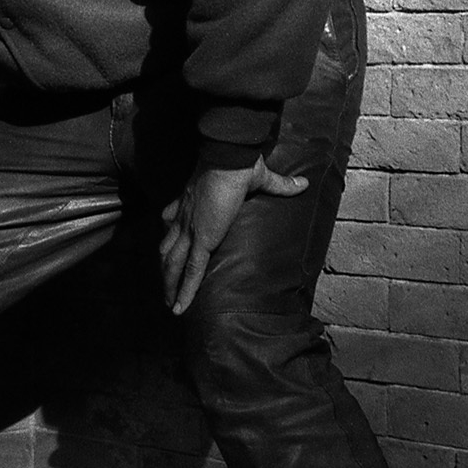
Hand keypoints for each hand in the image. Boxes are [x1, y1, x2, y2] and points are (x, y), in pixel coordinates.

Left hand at [159, 158, 307, 314]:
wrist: (230, 160)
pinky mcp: (201, 241)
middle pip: (166, 250)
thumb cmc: (241, 164)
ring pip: (172, 265)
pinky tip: (180, 308)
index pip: (172, 224)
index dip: (170, 239)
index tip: (168, 251)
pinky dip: (184, 291)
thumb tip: (302, 185)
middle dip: (166, 271)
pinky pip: (190, 271)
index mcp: (191, 203)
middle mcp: (183, 219)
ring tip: (171, 304)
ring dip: (170, 285)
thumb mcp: (260, 177)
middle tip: (166, 289)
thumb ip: (280, 185)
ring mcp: (189, 231)